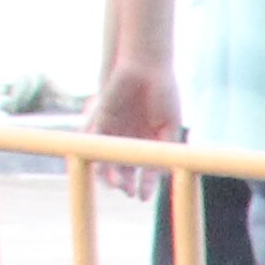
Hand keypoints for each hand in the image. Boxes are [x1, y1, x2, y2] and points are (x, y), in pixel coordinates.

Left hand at [92, 52, 184, 200]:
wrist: (146, 67)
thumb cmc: (163, 93)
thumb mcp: (170, 126)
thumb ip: (166, 150)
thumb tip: (162, 174)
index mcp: (151, 143)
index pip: (147, 171)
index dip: (146, 186)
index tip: (144, 198)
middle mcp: (132, 140)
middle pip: (125, 169)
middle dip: (125, 183)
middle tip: (127, 191)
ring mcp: (116, 131)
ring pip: (108, 159)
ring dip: (109, 174)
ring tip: (114, 183)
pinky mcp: (102, 119)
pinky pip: (95, 141)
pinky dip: (95, 155)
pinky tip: (98, 165)